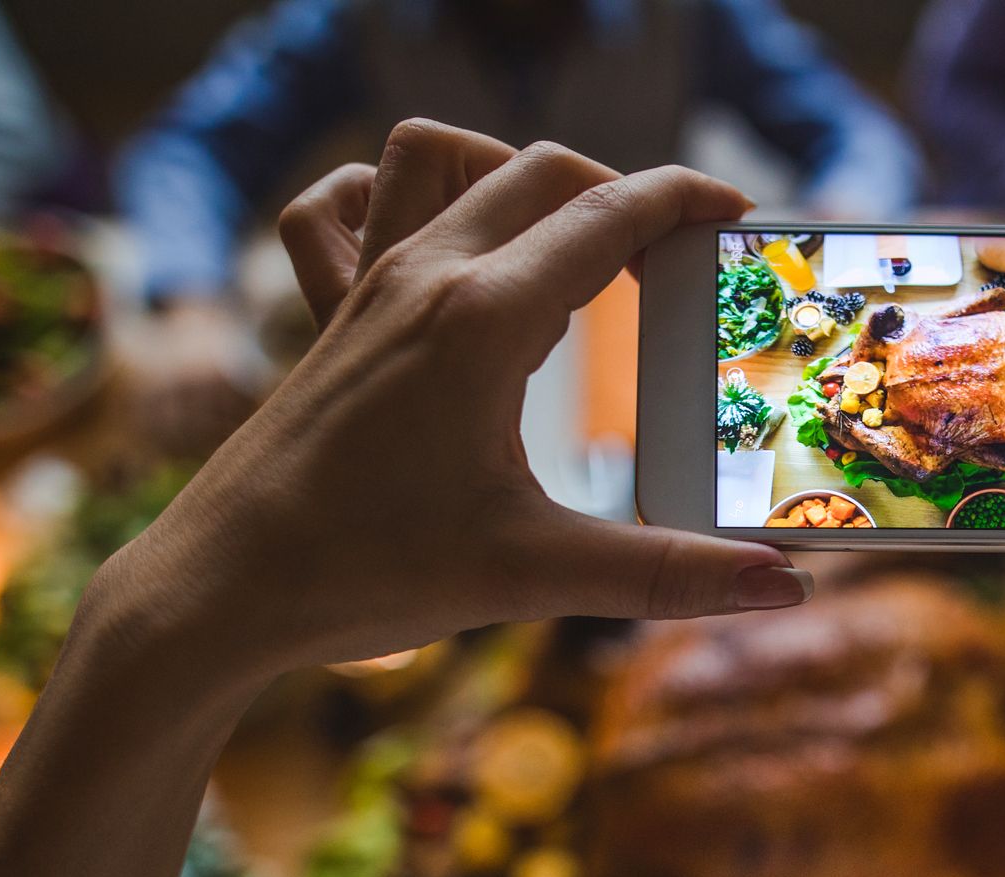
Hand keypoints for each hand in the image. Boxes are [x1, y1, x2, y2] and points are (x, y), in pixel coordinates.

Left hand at [98, 121, 809, 687]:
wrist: (220, 589)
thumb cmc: (366, 574)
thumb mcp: (533, 577)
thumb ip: (667, 575)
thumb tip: (784, 586)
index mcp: (483, 318)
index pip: (610, 214)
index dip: (687, 202)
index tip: (740, 218)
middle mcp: (423, 276)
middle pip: (543, 169)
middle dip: (621, 193)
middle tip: (671, 263)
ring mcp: (365, 287)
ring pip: (441, 158)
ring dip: (511, 172)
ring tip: (561, 243)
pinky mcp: (327, 316)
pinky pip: (346, 205)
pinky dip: (393, 196)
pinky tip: (429, 247)